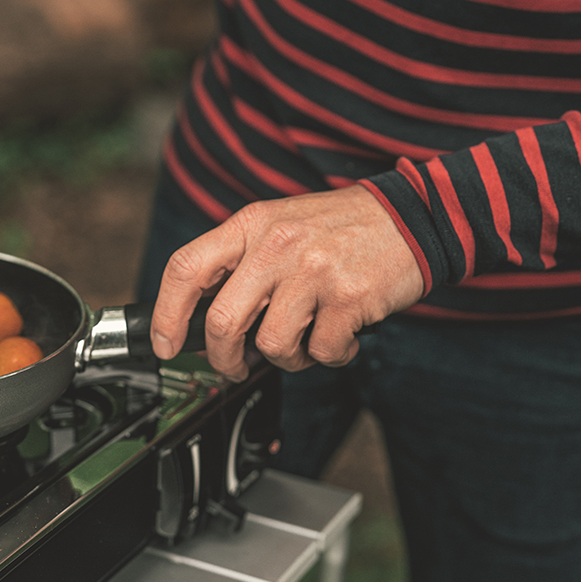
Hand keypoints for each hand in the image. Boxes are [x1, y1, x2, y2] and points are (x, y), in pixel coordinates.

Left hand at [150, 185, 424, 380]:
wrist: (415, 216)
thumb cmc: (341, 229)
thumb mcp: (280, 225)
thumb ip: (241, 263)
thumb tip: (203, 320)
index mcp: (251, 224)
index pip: (185, 268)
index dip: (166, 314)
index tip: (165, 344)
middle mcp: (277, 245)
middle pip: (222, 320)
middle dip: (224, 358)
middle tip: (236, 366)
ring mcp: (313, 271)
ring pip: (272, 345)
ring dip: (289, 357)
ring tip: (309, 339)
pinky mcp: (348, 297)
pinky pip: (322, 352)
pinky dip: (331, 355)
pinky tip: (343, 335)